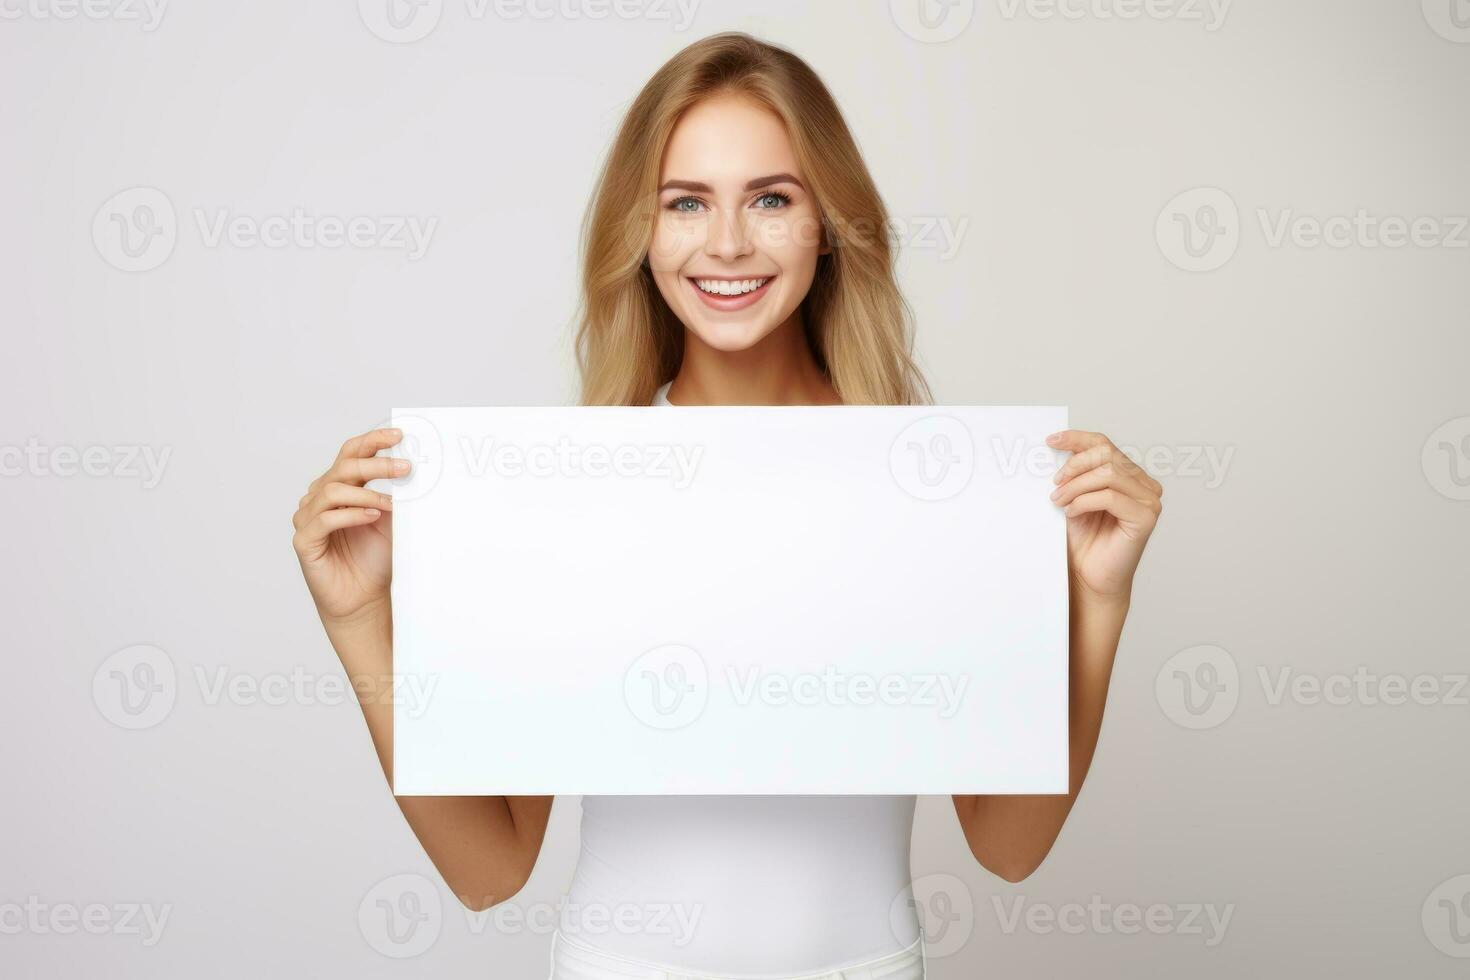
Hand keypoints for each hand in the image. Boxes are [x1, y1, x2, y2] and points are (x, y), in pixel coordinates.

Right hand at [292, 428, 407, 625]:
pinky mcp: (304, 541)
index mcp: (341, 486)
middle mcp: (320, 497)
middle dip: (376, 464)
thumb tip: (414, 467)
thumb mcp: (392, 521)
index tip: (399, 435)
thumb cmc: (375, 558)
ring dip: (366, 493)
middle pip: (343, 467)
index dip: (372, 440)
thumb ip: (395, 495)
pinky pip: (324, 519)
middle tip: (405, 468)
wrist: (364, 598)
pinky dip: (350, 514)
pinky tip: (372, 517)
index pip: (351, 453)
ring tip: (391, 504)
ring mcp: (308, 518)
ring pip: (332, 490)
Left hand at [1047, 430, 1162, 601]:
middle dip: (1074, 467)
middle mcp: (1144, 485)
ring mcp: (1149, 500)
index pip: (1104, 444)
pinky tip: (1072, 513)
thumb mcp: (1074, 497)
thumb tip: (1057, 444)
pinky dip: (1084, 502)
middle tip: (1054, 486)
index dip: (1077, 438)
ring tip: (1059, 501)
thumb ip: (1075, 472)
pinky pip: (1110, 496)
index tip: (1051, 440)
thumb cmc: (1083, 540)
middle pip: (1106, 454)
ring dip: (1076, 486)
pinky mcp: (1146, 517)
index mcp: (1130, 476)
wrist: (1088, 577)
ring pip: (1108, 473)